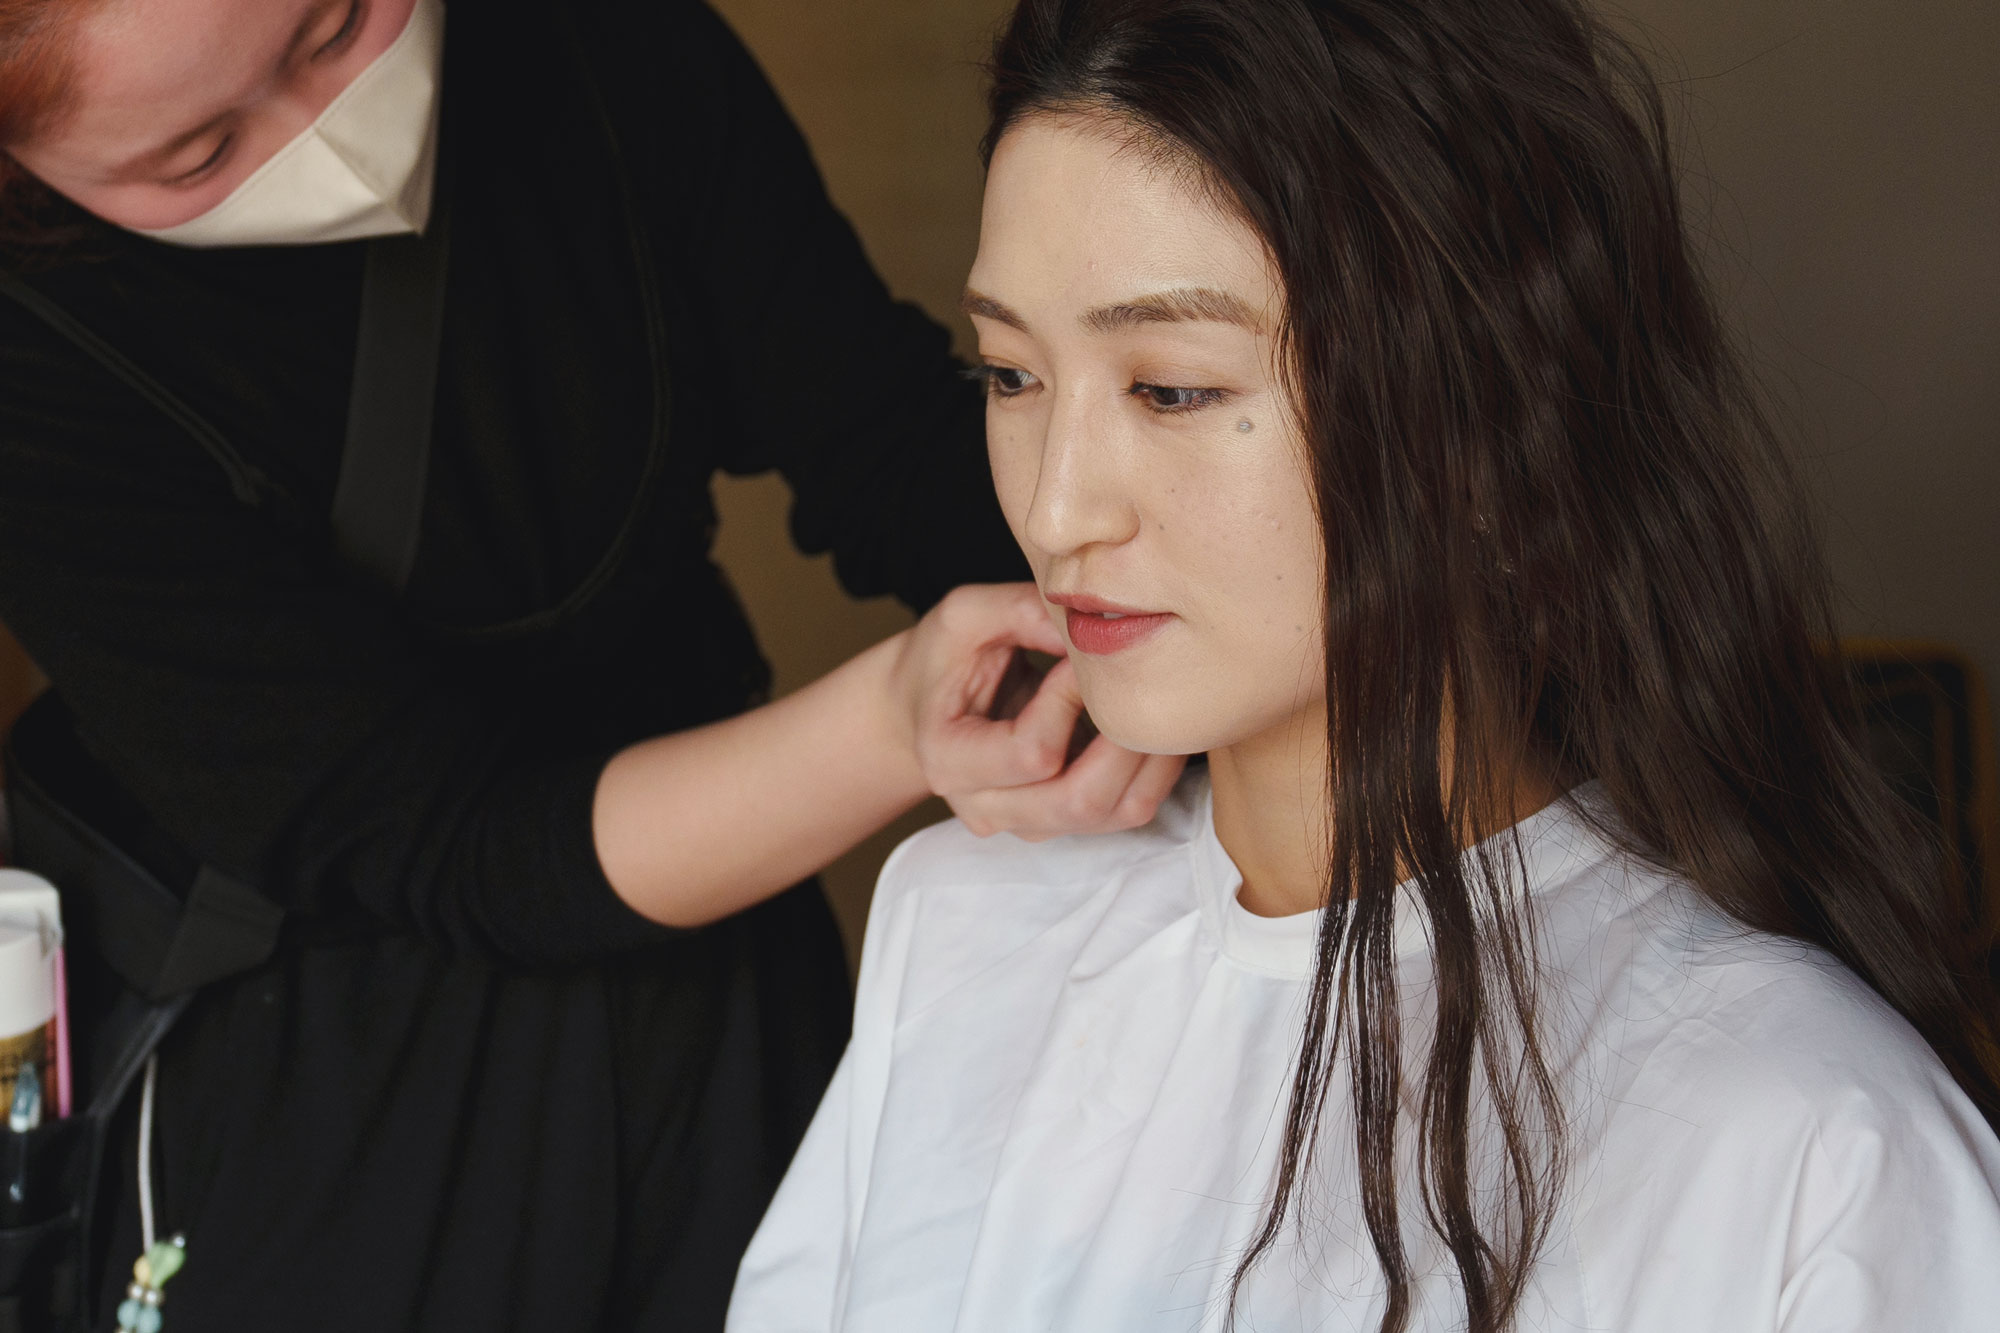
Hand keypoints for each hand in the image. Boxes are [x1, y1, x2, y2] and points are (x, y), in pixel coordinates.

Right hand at [888, 584, 1186, 839]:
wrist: (923, 707)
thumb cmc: (943, 658)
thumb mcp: (966, 616)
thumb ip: (1023, 611)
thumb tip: (1096, 625)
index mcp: (948, 759)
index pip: (1031, 752)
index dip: (1069, 701)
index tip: (1080, 658)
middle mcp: (986, 807)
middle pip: (1078, 800)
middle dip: (1125, 742)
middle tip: (1140, 685)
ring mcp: (1026, 823)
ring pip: (1113, 814)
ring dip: (1150, 761)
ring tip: (1158, 704)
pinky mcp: (1061, 823)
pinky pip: (1125, 813)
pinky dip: (1154, 773)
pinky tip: (1153, 727)